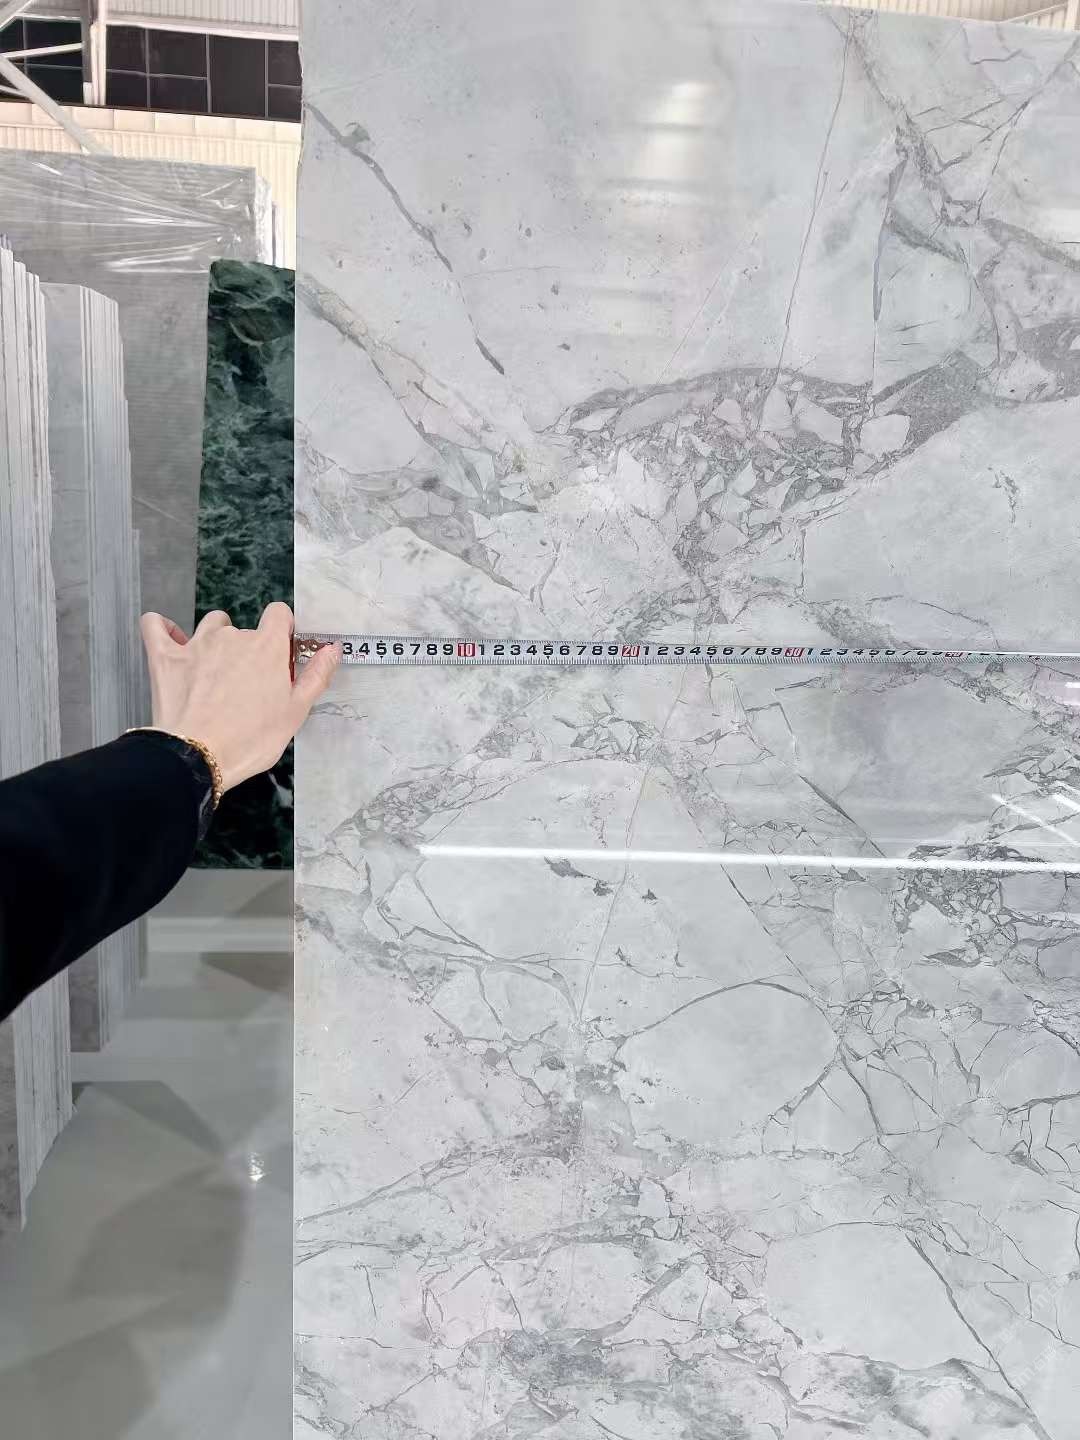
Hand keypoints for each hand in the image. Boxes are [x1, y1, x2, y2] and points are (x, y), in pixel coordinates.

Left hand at [139, 602, 341, 791]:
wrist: (198, 756)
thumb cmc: (251, 739)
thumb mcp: (295, 712)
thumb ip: (316, 675)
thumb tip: (331, 649)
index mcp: (267, 647)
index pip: (279, 613)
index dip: (282, 631)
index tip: (280, 654)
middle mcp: (233, 636)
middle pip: (245, 628)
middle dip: (249, 650)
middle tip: (248, 685)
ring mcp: (196, 643)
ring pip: (210, 625)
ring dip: (214, 639)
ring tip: (214, 670)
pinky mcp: (165, 656)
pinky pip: (155, 626)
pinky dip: (162, 628)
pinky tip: (170, 639)